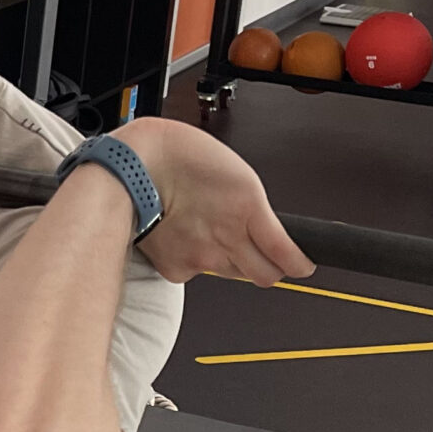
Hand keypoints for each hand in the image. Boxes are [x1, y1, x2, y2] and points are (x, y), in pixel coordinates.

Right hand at [115, 116, 313, 286]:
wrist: (130, 165)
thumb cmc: (179, 156)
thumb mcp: (236, 173)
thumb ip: (254, 208)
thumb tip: (269, 234)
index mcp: (248, 209)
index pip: (287, 255)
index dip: (300, 264)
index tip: (302, 265)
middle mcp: (227, 238)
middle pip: (264, 275)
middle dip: (268, 267)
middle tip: (263, 256)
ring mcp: (201, 257)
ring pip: (229, 273)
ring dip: (229, 260)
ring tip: (210, 230)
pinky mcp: (175, 269)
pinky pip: (195, 273)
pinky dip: (193, 259)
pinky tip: (184, 234)